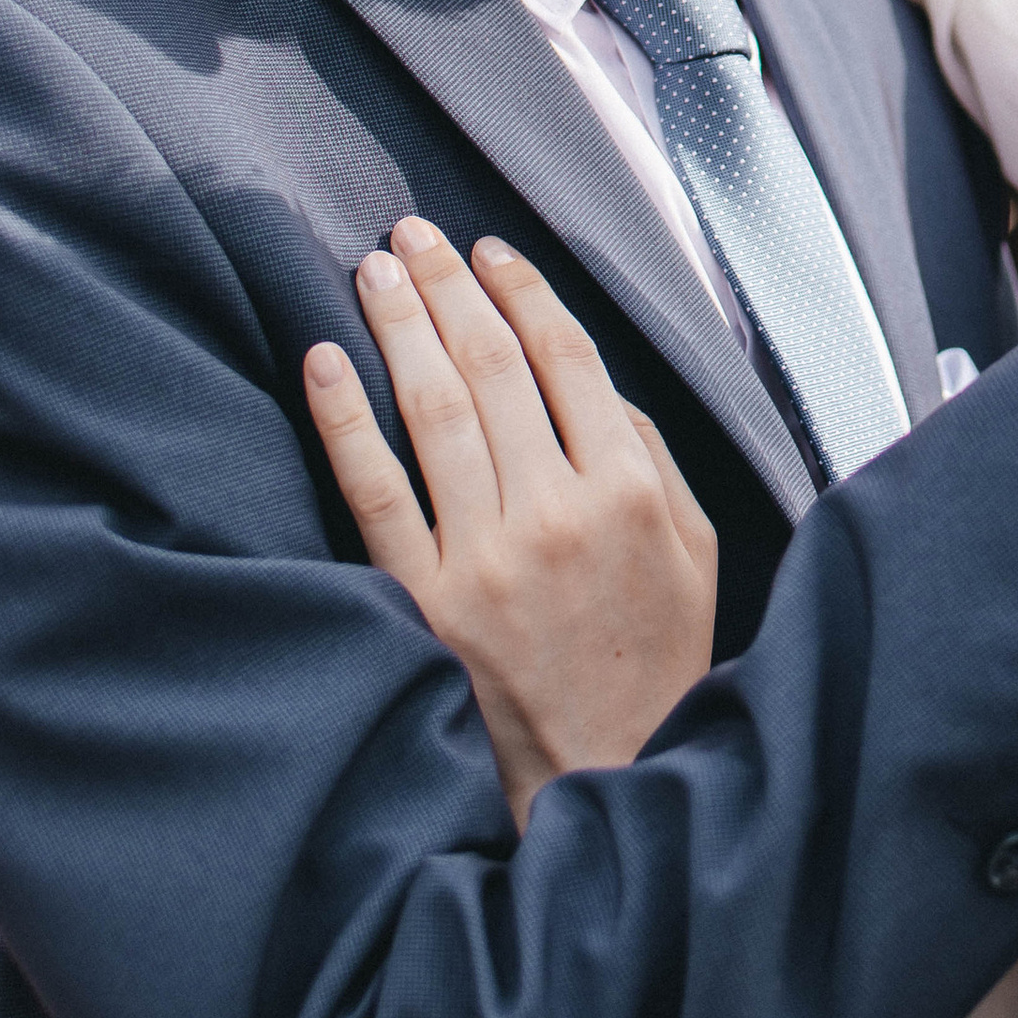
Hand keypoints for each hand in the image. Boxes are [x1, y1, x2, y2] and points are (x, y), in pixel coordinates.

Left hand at [305, 218, 716, 824]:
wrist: (599, 783)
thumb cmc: (649, 664)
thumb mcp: (693, 555)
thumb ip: (652, 458)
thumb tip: (591, 382)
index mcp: (631, 493)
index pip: (567, 360)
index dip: (524, 291)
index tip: (490, 250)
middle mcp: (557, 513)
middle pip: (492, 368)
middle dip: (450, 287)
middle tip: (413, 233)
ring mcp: (484, 556)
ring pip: (432, 410)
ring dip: (399, 325)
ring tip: (374, 271)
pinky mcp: (421, 598)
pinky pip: (374, 488)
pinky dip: (345, 417)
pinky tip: (324, 360)